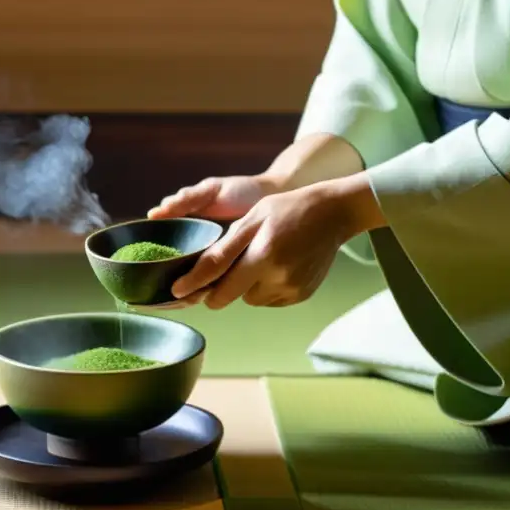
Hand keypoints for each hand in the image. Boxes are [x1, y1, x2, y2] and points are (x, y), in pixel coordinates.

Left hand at [170, 174, 382, 308]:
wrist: (332, 215)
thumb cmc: (286, 210)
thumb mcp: (252, 219)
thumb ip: (225, 249)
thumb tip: (199, 276)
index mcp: (263, 255)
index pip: (219, 281)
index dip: (195, 287)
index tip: (177, 292)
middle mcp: (278, 277)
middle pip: (231, 297)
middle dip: (220, 287)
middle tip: (222, 269)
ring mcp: (291, 289)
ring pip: (249, 299)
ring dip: (245, 286)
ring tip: (260, 258)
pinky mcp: (300, 296)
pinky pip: (268, 299)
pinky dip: (265, 287)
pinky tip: (277, 265)